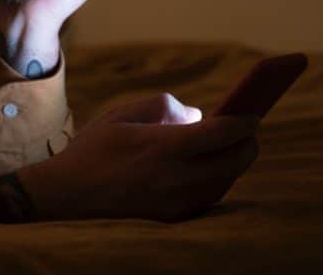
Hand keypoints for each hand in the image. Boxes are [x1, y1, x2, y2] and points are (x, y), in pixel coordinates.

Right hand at [14, 93, 259, 221]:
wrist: (68, 194)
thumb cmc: (95, 147)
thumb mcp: (124, 113)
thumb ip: (166, 106)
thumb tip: (199, 117)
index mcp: (163, 147)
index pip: (222, 134)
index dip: (244, 122)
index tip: (254, 113)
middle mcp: (175, 178)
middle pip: (234, 162)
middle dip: (246, 143)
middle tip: (246, 128)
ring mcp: (175, 202)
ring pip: (225, 181)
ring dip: (232, 162)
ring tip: (230, 144)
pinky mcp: (172, 217)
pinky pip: (209, 196)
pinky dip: (217, 179)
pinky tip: (211, 165)